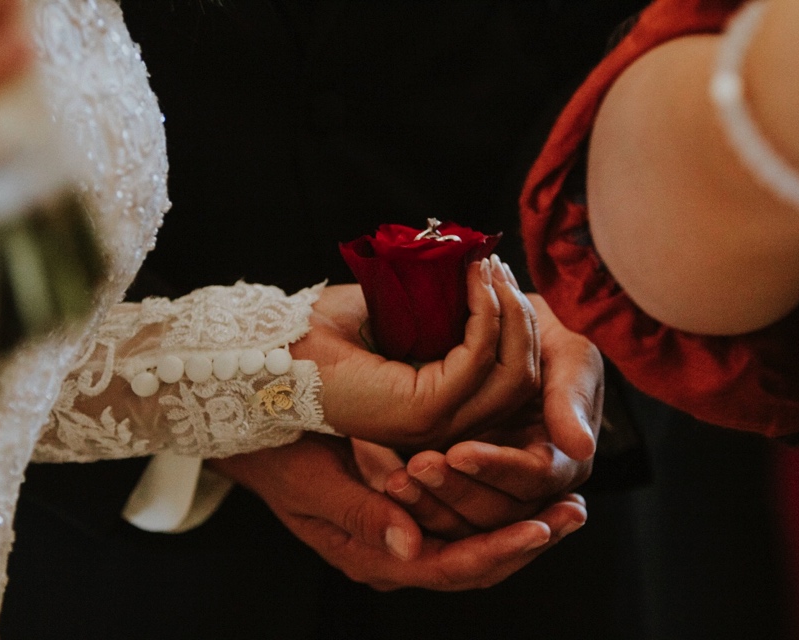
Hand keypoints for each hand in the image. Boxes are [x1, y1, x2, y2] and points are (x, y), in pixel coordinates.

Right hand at [208, 434, 586, 590]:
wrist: (256, 438)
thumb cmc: (278, 458)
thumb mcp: (312, 484)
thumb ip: (361, 517)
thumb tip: (413, 549)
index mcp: (371, 557)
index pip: (448, 567)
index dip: (499, 549)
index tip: (542, 527)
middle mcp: (393, 554)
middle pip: (473, 563)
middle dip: (526, 541)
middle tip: (573, 513)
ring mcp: (402, 535)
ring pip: (474, 542)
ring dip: (521, 523)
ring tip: (566, 501)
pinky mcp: (408, 511)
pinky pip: (461, 518)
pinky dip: (495, 502)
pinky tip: (526, 484)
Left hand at [291, 257, 540, 449]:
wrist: (275, 347)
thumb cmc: (328, 331)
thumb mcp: (400, 317)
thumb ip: (443, 313)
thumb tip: (485, 277)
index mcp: (443, 409)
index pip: (512, 380)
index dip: (518, 327)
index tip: (499, 275)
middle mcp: (446, 427)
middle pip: (522, 380)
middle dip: (523, 319)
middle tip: (499, 268)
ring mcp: (436, 424)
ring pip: (512, 375)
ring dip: (510, 313)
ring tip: (489, 269)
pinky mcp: (422, 412)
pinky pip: (477, 360)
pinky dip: (485, 316)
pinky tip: (474, 281)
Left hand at [376, 292, 602, 537]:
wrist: (505, 330)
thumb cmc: (546, 338)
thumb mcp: (568, 355)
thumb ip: (572, 397)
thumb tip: (582, 448)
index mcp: (564, 462)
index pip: (533, 481)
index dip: (497, 468)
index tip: (458, 452)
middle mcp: (528, 486)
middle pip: (496, 513)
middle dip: (457, 491)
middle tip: (417, 467)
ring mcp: (491, 489)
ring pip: (465, 522)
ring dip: (432, 504)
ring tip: (399, 480)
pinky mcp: (460, 484)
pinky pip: (441, 511)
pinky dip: (419, 502)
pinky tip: (392, 482)